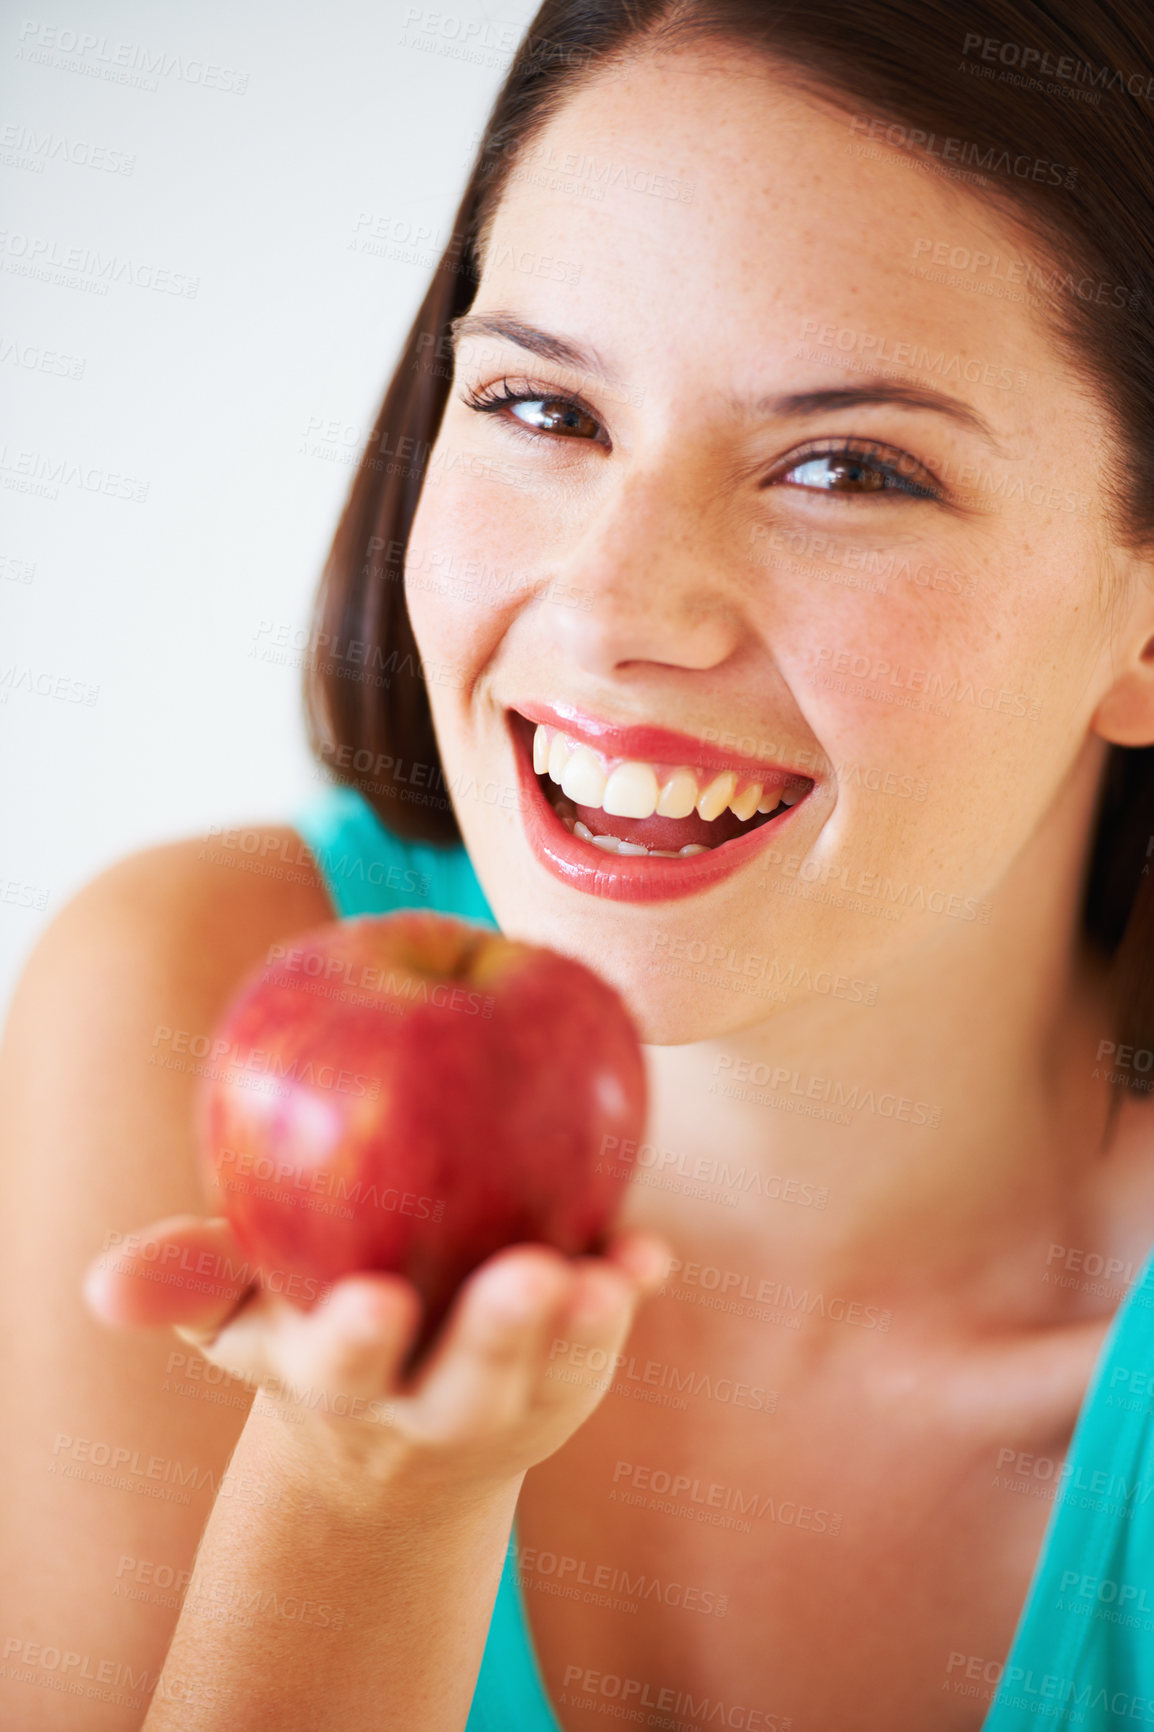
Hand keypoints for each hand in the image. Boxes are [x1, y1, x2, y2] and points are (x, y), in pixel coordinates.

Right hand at [83, 1215, 671, 1493]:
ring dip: (583, 1328)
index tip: (375, 1301)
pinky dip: (624, 1297)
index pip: (338, 1370)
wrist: (396, 1414)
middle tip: (532, 1277)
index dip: (354, 1341)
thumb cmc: (301, 1320)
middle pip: (464, 1385)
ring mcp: (509, 1393)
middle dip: (496, 1338)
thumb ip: (186, 1281)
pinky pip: (603, 1340)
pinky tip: (646, 1255)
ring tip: (608, 1276)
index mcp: (336, 1380)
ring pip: (549, 1371)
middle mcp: (426, 1401)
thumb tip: (105, 1284)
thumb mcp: (238, 1307)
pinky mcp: (570, 1372)